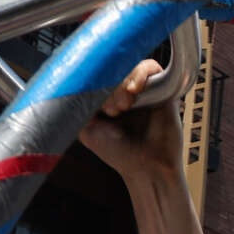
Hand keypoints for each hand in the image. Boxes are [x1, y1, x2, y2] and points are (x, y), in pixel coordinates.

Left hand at [77, 60, 184, 181]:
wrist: (146, 167)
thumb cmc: (117, 151)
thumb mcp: (86, 127)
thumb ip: (78, 103)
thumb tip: (72, 80)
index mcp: (104, 95)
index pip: (95, 72)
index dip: (93, 81)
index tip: (95, 102)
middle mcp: (123, 88)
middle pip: (111, 67)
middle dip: (108, 85)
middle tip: (112, 110)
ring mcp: (142, 86)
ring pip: (128, 66)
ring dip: (122, 83)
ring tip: (123, 107)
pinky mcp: (161, 86)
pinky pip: (150, 66)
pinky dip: (140, 74)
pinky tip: (135, 91)